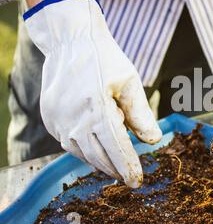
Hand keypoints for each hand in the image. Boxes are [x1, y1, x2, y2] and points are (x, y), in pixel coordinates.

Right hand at [24, 0, 161, 187]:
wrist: (70, 42)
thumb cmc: (106, 60)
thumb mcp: (129, 83)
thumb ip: (141, 114)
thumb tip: (153, 141)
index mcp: (97, 108)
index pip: (116, 148)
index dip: (128, 166)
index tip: (137, 181)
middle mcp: (73, 117)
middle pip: (98, 156)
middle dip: (115, 169)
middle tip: (129, 178)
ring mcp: (57, 119)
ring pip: (81, 152)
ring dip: (99, 163)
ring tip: (116, 167)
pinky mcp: (49, 118)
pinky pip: (68, 143)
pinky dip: (84, 150)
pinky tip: (97, 149)